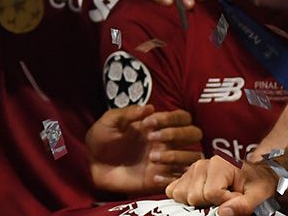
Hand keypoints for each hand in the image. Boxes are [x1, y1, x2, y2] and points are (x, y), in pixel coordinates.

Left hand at [87, 104, 203, 194]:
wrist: (92, 165)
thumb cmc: (101, 139)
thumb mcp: (109, 122)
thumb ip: (128, 113)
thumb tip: (149, 107)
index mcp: (156, 125)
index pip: (182, 117)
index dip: (170, 118)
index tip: (147, 123)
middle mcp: (167, 142)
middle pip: (195, 133)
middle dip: (177, 134)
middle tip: (152, 138)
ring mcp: (167, 161)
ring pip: (193, 156)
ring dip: (176, 156)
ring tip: (152, 158)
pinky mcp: (163, 180)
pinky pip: (182, 179)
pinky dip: (172, 177)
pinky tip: (154, 175)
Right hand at [166, 153, 277, 215]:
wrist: (256, 174)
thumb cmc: (258, 184)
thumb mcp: (259, 196)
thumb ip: (243, 205)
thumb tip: (223, 213)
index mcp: (220, 164)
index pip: (211, 193)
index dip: (225, 202)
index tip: (237, 197)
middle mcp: (202, 164)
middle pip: (194, 196)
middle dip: (210, 204)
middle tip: (227, 197)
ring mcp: (192, 169)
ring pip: (181, 194)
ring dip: (197, 202)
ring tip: (215, 197)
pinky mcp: (186, 176)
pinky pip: (173, 191)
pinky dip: (184, 198)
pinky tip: (202, 198)